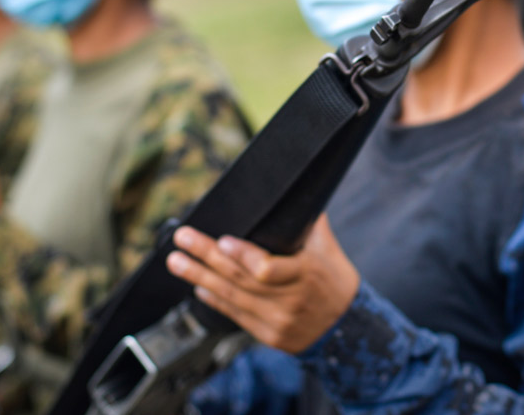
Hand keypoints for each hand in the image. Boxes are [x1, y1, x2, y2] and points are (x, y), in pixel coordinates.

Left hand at [166, 215, 359, 353]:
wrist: (348, 325)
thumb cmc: (334, 278)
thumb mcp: (327, 247)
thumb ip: (306, 221)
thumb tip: (290, 188)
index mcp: (306, 274)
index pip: (268, 268)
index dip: (243, 256)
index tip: (222, 241)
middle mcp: (290, 300)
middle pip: (241, 279)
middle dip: (206, 258)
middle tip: (182, 239)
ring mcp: (278, 322)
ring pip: (232, 298)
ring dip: (199, 277)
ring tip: (176, 261)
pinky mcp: (269, 336)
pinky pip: (235, 315)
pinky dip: (214, 300)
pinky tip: (197, 286)